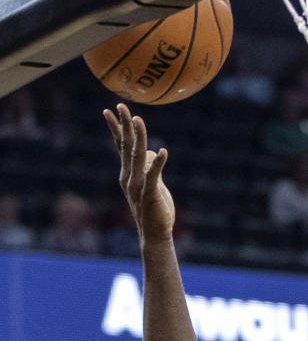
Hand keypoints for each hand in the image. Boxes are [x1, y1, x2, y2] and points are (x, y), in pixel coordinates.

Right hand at [104, 102, 175, 242]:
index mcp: (128, 173)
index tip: (109, 110)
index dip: (116, 128)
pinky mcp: (150, 195)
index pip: (121, 147)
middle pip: (126, 146)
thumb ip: (152, 167)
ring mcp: (138, 185)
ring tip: (138, 120)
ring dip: (138, 137)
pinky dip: (158, 164)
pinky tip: (163, 152)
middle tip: (121, 105)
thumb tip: (154, 151)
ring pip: (137, 156)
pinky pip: (153, 176)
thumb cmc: (154, 210)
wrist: (154, 235)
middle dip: (124, 125)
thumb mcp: (153, 184)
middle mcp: (129, 177)